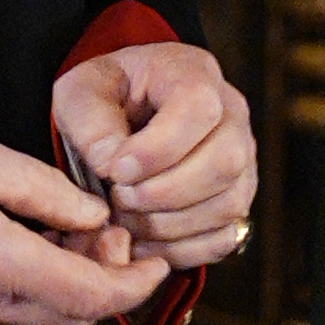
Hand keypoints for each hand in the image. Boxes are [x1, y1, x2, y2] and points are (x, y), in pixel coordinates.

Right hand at [0, 124, 173, 324]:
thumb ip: (49, 191)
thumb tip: (97, 216)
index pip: (93, 296)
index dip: (136, 284)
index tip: (156, 261)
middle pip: (74, 320)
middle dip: (106, 284)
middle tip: (103, 235)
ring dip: (68, 293)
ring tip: (60, 239)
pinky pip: (3, 324)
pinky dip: (30, 298)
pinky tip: (21, 256)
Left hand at [50, 40, 256, 266]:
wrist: (125, 112)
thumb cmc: (105, 98)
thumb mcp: (81, 94)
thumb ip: (91, 124)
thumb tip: (114, 166)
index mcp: (193, 75)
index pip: (199, 109)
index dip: (158, 149)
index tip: (116, 170)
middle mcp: (233, 116)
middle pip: (225, 162)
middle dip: (165, 193)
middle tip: (120, 198)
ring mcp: (243, 161)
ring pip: (228, 204)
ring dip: (171, 224)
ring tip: (127, 219)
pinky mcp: (237, 200)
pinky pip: (225, 236)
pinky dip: (183, 249)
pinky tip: (145, 242)